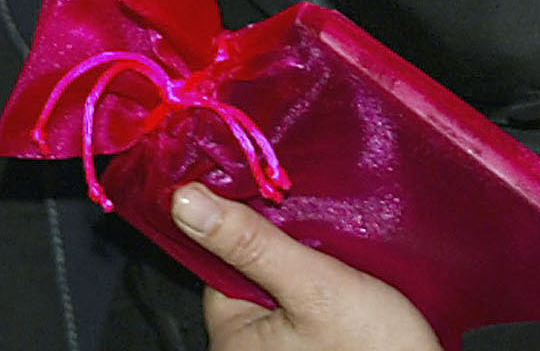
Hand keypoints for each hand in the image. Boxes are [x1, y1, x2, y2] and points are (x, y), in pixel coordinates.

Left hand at [174, 186, 438, 350]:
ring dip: (310, 267)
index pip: (220, 264)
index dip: (250, 229)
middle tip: (322, 234)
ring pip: (283, 291)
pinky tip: (352, 281)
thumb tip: (187, 203)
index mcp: (231, 343)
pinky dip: (327, 290)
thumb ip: (252, 244)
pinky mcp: (315, 349)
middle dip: (284, 249)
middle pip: (253, 276)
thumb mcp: (313, 286)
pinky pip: (308, 310)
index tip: (279, 201)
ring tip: (342, 255)